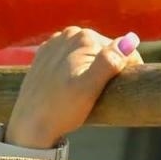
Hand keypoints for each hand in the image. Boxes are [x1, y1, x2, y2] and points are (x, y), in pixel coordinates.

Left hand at [4, 27, 143, 148]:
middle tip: (109, 93)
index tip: (130, 87)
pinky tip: (73, 85)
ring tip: (90, 91)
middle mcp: (69, 34)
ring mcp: (55, 44)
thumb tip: (131, 39)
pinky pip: (70, 58)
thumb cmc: (62, 109)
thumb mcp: (89, 88)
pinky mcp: (45, 56)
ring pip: (86, 54)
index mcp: (85, 37)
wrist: (29, 126)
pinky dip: (76, 69)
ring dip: (93, 69)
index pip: (120, 49)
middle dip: (111, 68)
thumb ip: (109, 62)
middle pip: (103, 50)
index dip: (130, 68)